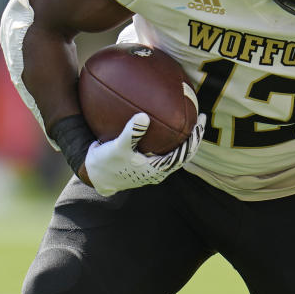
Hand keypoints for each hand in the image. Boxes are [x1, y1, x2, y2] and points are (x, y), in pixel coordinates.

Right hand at [84, 112, 204, 196]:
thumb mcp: (117, 147)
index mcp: (158, 169)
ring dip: (184, 138)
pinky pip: (163, 150)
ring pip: (176, 153)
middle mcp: (159, 171)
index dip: (195, 138)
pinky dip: (168, 138)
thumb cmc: (106, 163)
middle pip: (185, 153)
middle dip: (194, 136)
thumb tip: (144, 117)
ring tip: (188, 120)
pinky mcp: (146, 164)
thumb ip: (132, 133)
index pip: (185, 153)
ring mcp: (154, 169)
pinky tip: (163, 123)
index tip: (200, 121)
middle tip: (200, 117)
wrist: (93, 176)